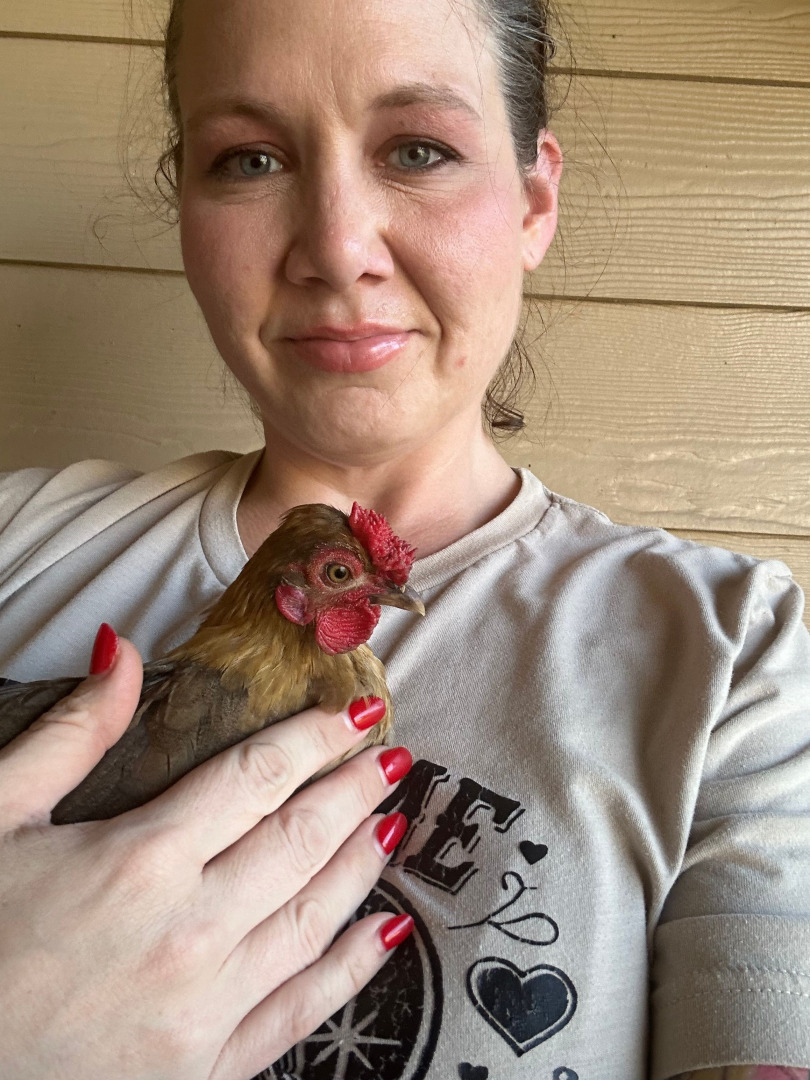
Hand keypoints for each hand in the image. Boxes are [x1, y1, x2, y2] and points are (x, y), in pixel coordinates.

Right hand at [0, 628, 411, 1079]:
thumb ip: (72, 734)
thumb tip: (125, 649)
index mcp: (140, 860)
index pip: (259, 776)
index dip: (316, 736)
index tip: (356, 710)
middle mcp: (189, 931)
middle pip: (301, 839)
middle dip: (355, 789)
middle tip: (391, 756)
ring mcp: (204, 1010)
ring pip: (315, 917)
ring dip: (363, 862)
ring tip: (393, 819)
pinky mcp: (207, 1071)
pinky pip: (302, 1012)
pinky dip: (354, 968)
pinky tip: (388, 931)